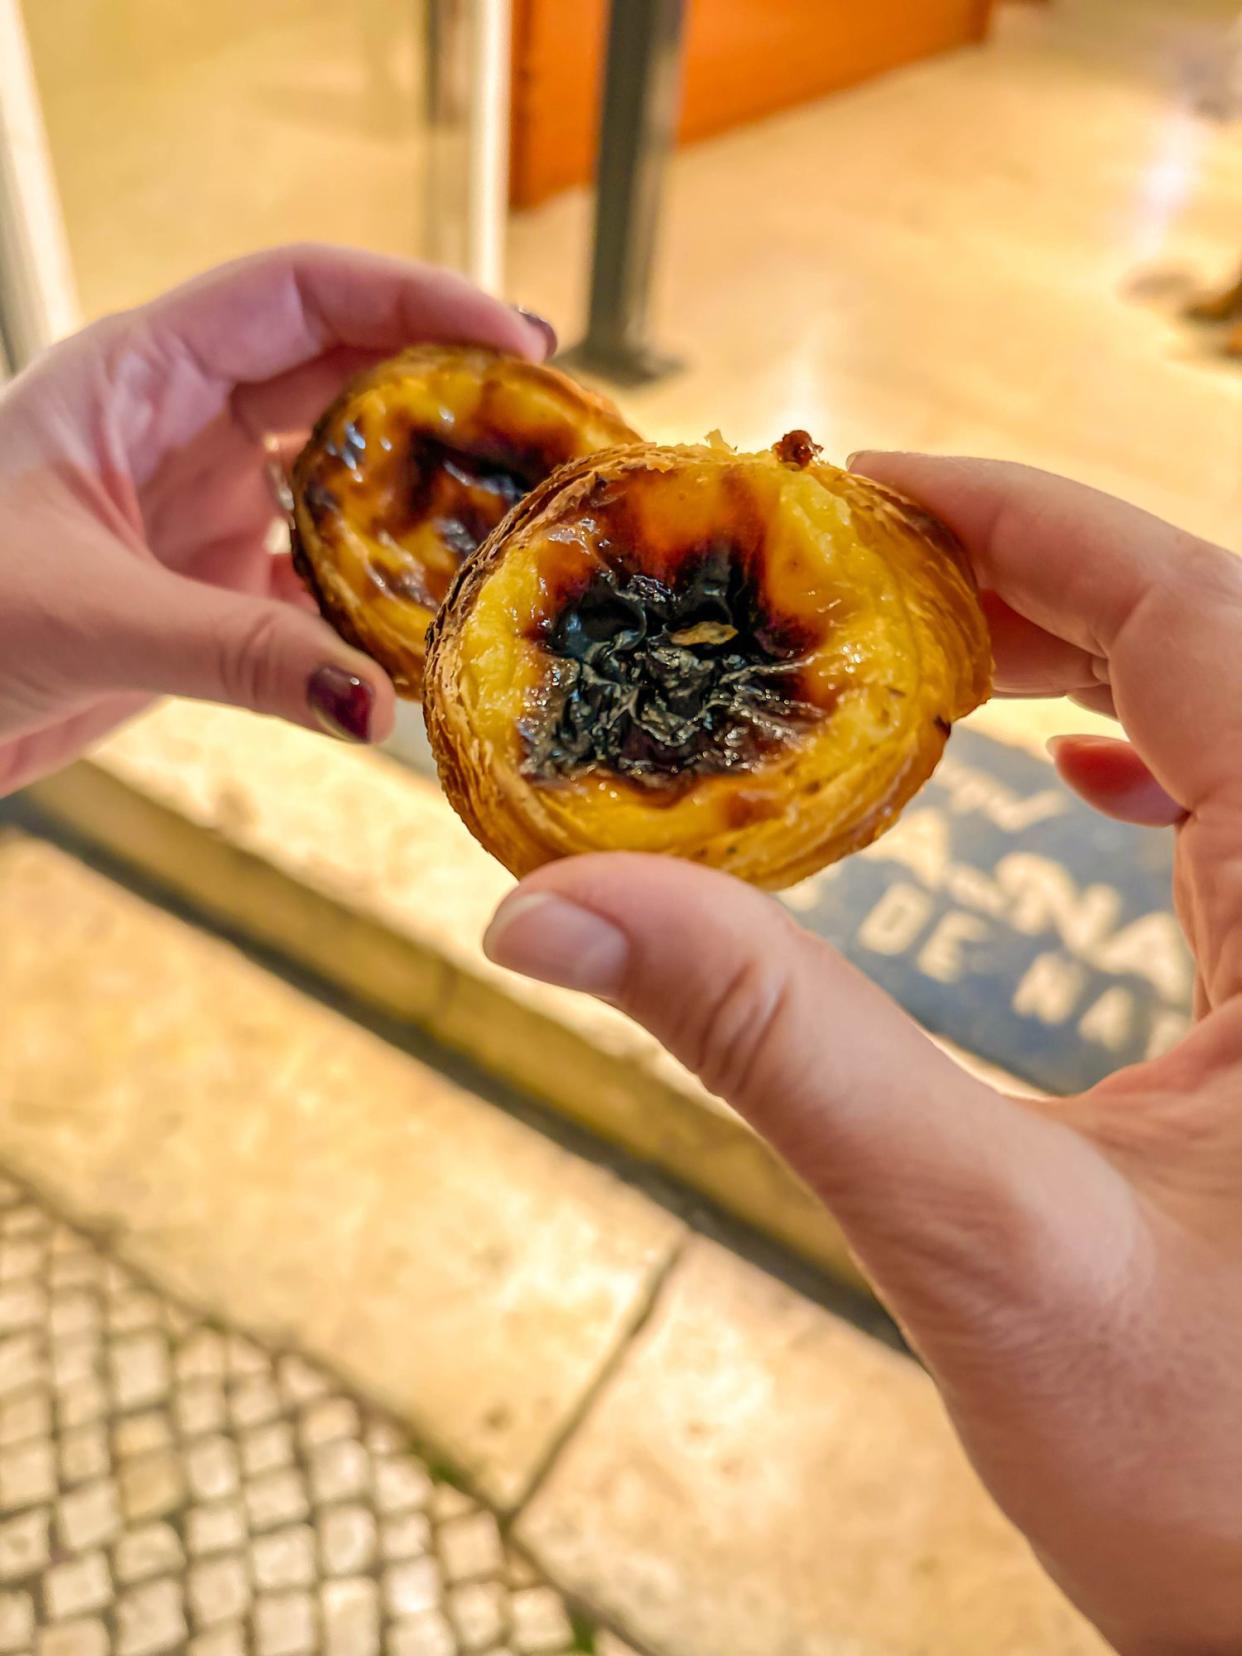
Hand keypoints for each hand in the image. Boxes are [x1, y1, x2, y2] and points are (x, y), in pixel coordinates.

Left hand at [0, 245, 552, 794]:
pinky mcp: (201, 584)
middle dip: (447, 392)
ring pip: (336, 475)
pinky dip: (372, 597)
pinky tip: (428, 625)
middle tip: (549, 430)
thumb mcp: (90, 616)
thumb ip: (240, 654)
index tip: (517, 338)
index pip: (300, 294)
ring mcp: (194, 504)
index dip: (415, 298)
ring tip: (514, 521)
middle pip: (341, 373)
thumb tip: (382, 705)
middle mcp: (177, 424)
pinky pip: (313, 574)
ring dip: (419, 497)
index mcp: (139, 373)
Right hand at [484, 456, 1241, 1655]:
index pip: (1191, 612)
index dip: (1019, 520)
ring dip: (1087, 656)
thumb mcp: (973, 1239)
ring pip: (1235, 715)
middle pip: (1213, 636)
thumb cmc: (1219, 1478)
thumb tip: (548, 907)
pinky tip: (1078, 778)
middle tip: (845, 571)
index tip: (855, 487)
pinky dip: (1158, 760)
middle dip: (1028, 577)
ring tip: (926, 648)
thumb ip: (771, 1044)